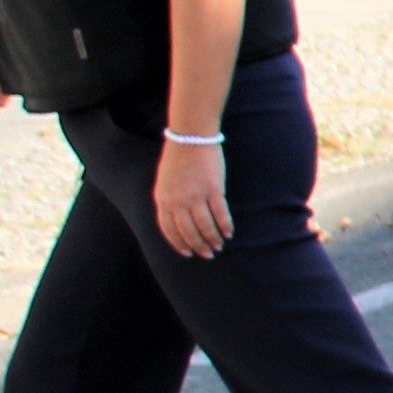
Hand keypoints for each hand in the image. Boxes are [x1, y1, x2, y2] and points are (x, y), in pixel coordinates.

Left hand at [151, 133, 232, 257]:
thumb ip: (169, 200)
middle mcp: (177, 202)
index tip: (188, 253)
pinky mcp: (214, 190)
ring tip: (219, 246)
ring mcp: (196, 196)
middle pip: (188, 232)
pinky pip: (220, 214)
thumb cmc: (178, 157)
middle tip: (208, 254)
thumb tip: (179, 219)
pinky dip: (225, 226)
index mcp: (163, 200)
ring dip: (213, 239)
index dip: (179, 244)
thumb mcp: (164, 182)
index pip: (169, 230)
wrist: (190, 138)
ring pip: (205, 227)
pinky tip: (229, 233)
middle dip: (198, 246)